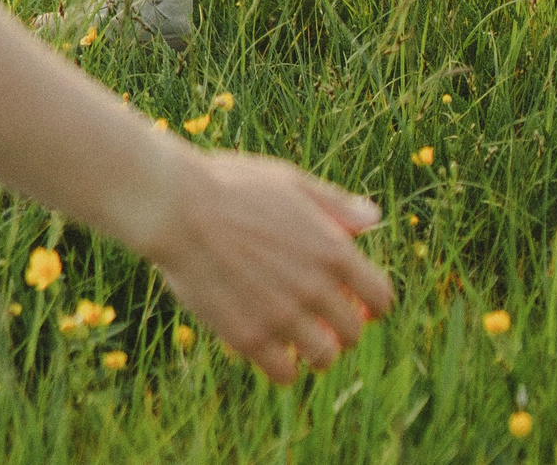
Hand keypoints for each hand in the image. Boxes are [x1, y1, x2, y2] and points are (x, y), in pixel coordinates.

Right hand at [130, 148, 392, 384]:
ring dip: (315, 352)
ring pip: (323, 358)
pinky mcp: (248, 337)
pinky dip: (282, 365)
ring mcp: (282, 316)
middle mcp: (315, 287)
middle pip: (353, 333)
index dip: (373, 305)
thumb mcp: (291, 183)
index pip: (380, 298)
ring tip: (297, 340)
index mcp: (333, 250)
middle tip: (322, 322)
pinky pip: (283, 373)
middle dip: (343, 330)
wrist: (176, 208)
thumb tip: (374, 219)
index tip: (359, 305)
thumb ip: (336, 206)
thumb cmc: (233, 187)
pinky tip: (268, 347)